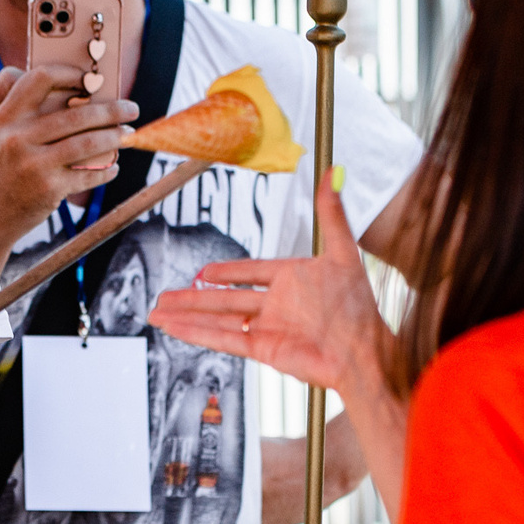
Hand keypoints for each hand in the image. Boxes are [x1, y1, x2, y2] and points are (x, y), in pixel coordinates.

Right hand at [0, 64, 137, 258]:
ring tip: (128, 134)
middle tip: (131, 108)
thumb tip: (27, 66)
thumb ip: (2, 92)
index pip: (40, 79)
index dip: (70, 74)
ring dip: (115, 137)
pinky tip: (113, 165)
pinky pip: (87, 174)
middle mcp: (17, 137)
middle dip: (112, 110)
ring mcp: (33, 165)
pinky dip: (106, 169)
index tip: (91, 79)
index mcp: (4, 116)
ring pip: (87, 144)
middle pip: (76, 115)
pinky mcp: (48, 188)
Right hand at [149, 184, 387, 396]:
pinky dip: (197, 333)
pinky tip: (175, 327)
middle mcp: (276, 305)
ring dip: (186, 315)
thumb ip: (332, 214)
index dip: (227, 272)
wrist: (366, 352)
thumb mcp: (343, 252)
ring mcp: (267, 328)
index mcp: (291, 281)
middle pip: (223, 298)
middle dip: (191, 296)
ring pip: (217, 319)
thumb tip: (334, 172)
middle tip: (164, 294)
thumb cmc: (361, 308)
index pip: (250, 272)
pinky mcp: (263, 350)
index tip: (205, 271)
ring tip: (156, 312)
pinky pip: (224, 339)